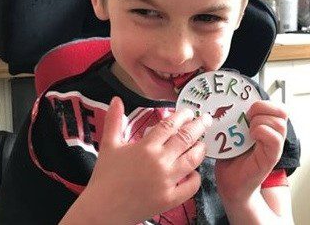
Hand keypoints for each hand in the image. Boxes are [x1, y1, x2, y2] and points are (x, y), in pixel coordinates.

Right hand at [67, 96, 212, 223]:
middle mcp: (159, 162)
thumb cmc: (105, 177)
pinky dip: (196, 177)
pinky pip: (191, 186)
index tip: (189, 112)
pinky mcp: (170, 199)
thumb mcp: (109, 145)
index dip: (182, 116)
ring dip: (200, 149)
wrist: (103, 209)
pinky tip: (194, 171)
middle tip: (206, 119)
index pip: (170, 125)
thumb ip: (114, 120)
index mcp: (146, 147)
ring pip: (192, 160)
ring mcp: (167, 181)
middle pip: (186, 139)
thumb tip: (116, 99)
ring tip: (203, 143)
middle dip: (198, 126)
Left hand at [215, 101, 287, 203]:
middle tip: (247, 116)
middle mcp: (273, 135)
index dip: (264, 102)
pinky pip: (275, 140)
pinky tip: (251, 137)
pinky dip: (262, 132)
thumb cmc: (230, 158)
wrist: (229, 184)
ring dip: (261, 121)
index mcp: (265, 126)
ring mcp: (273, 147)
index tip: (246, 107)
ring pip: (280, 124)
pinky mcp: (270, 158)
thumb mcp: (231, 132)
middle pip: (282, 111)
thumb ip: (234, 118)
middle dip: (263, 107)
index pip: (277, 106)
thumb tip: (226, 101)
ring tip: (248, 129)